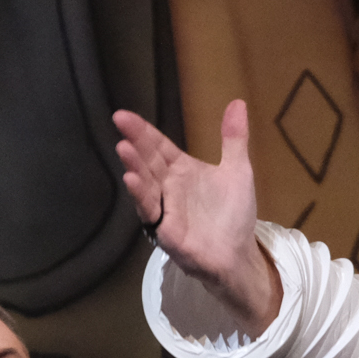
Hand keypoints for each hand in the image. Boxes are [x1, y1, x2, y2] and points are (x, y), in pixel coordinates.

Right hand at [110, 103, 282, 334]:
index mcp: (182, 170)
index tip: (124, 115)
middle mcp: (169, 187)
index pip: (159, 146)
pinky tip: (132, 180)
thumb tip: (237, 102)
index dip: (144, 131)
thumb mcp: (238, 171)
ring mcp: (165, 208)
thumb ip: (233, 139)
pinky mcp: (165, 230)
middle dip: (134, 141)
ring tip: (123, 148)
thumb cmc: (234, 214)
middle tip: (119, 119)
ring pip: (146, 184)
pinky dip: (141, 196)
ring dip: (134, 166)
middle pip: (148, 160)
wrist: (239, 254)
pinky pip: (150, 211)